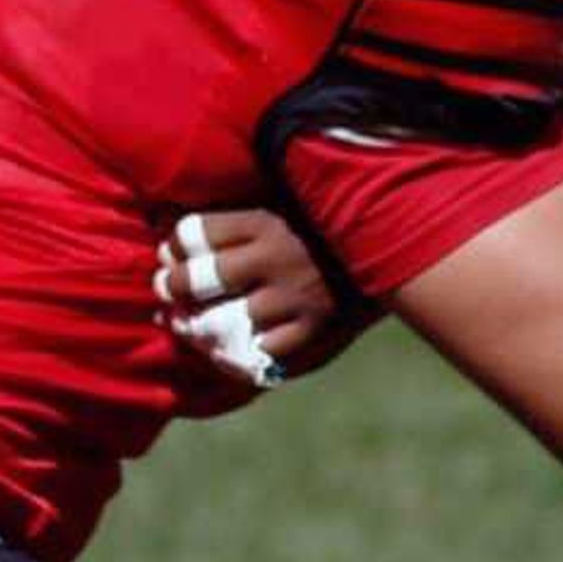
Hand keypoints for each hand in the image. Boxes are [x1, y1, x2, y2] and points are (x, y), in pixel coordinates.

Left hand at [153, 209, 360, 391]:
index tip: (169, 254)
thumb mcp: (283, 203)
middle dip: (173, 287)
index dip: (172, 246)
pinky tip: (224, 351)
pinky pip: (258, 355)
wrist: (397, 249)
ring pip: (220, 324)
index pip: (193, 234)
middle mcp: (276, 260)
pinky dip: (235, 358)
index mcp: (265, 222)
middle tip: (168, 289)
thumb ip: (235, 214)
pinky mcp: (314, 331)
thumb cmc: (324, 225)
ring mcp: (295, 299)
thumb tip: (164, 214)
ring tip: (187, 325)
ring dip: (196, 328)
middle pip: (197, 280)